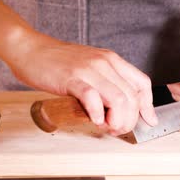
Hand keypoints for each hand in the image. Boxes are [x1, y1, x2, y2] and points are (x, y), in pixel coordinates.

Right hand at [8, 34, 156, 135]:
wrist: (30, 49)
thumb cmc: (58, 61)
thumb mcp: (91, 67)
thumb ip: (107, 82)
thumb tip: (121, 106)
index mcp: (112, 60)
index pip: (142, 83)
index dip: (148, 105)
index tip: (148, 120)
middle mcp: (104, 63)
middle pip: (132, 96)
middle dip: (130, 120)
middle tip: (118, 129)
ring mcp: (89, 70)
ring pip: (118, 99)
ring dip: (116, 120)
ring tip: (107, 127)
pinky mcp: (71, 78)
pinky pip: (93, 98)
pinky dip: (97, 114)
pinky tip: (94, 120)